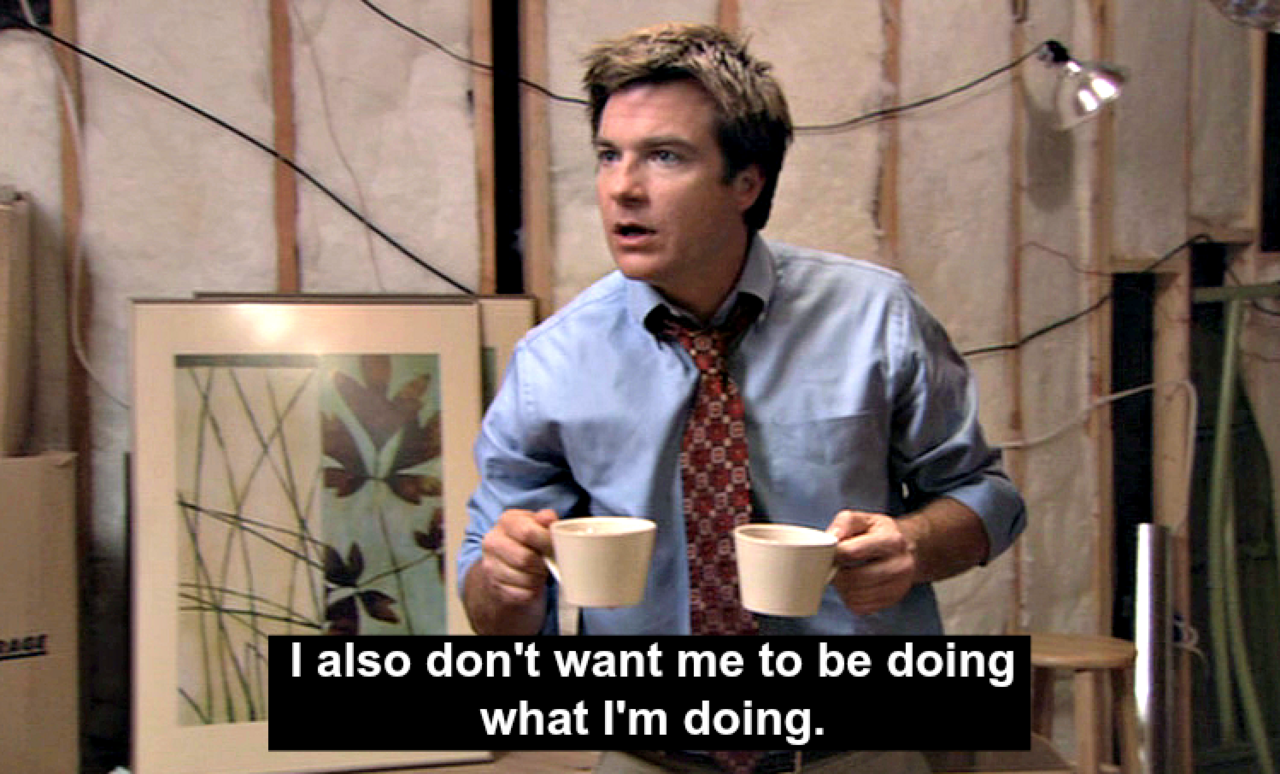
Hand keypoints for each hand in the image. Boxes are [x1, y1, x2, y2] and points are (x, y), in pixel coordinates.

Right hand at [465, 508, 557, 633]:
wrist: (505, 564)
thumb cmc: (527, 541)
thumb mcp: (536, 524)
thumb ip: (545, 519)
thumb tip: (549, 518)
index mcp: (506, 521)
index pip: (528, 533)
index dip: (546, 542)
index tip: (554, 547)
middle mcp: (493, 542)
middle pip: (526, 558)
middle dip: (543, 563)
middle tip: (547, 562)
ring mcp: (491, 566)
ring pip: (525, 579)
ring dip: (539, 578)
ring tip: (540, 572)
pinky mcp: (495, 587)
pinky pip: (523, 594)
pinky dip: (533, 591)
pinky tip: (532, 583)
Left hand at [826, 509, 917, 614]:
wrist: (905, 549)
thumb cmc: (879, 533)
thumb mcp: (864, 519)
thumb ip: (845, 523)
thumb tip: (831, 537)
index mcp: (892, 541)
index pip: (852, 552)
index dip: (835, 553)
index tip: (832, 551)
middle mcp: (899, 565)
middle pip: (855, 578)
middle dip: (837, 574)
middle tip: (833, 566)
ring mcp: (898, 586)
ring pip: (856, 596)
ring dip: (842, 587)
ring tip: (843, 574)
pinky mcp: (890, 601)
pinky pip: (859, 607)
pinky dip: (850, 598)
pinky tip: (853, 586)